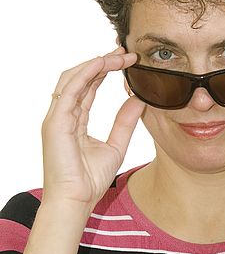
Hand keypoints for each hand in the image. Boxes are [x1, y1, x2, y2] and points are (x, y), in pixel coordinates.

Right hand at [41, 46, 145, 209]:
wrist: (76, 201)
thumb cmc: (90, 180)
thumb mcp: (117, 146)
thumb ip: (126, 122)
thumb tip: (140, 100)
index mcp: (74, 119)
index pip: (89, 86)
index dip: (106, 70)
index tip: (127, 60)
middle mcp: (63, 114)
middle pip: (81, 77)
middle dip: (103, 61)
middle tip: (125, 51)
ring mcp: (57, 117)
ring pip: (73, 78)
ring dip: (96, 63)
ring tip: (119, 55)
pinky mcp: (55, 122)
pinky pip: (70, 90)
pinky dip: (86, 73)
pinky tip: (103, 63)